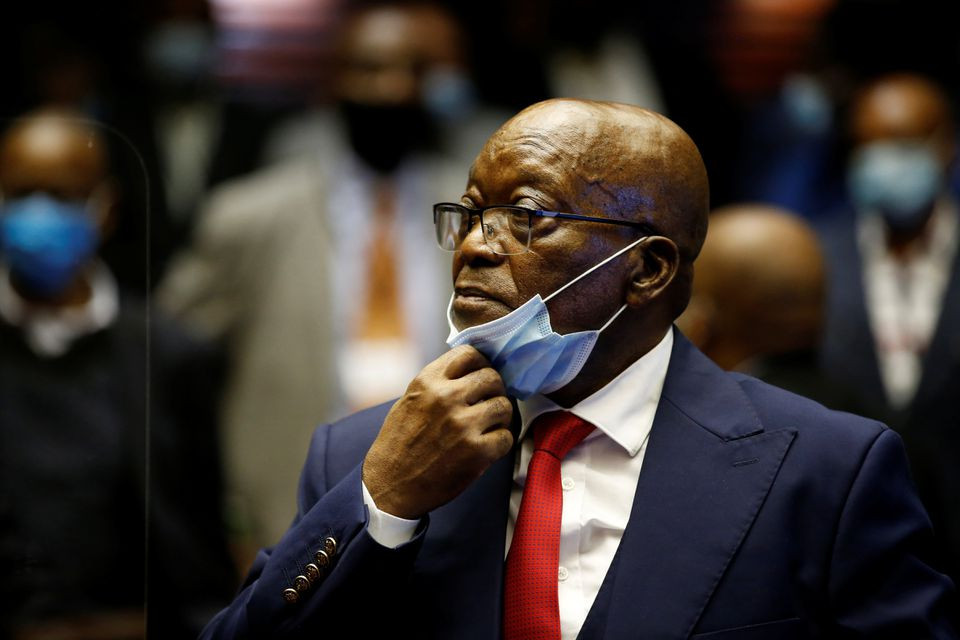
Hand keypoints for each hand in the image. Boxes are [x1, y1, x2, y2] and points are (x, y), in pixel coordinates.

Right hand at [362, 345, 513, 518]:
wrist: (390, 485)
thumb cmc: (399, 443)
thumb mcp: (410, 400)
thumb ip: (438, 383)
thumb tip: (471, 371)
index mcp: (427, 381)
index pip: (469, 354)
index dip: (481, 364)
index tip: (481, 377)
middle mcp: (446, 398)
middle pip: (492, 378)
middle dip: (494, 390)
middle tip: (489, 402)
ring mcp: (462, 425)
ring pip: (504, 406)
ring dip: (501, 416)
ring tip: (490, 425)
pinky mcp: (476, 452)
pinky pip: (506, 436)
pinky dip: (501, 442)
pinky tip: (488, 446)